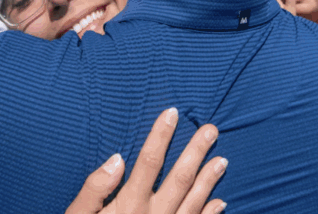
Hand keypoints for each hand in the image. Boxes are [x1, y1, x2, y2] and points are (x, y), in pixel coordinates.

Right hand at [66, 108, 226, 213]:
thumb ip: (95, 188)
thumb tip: (117, 158)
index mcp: (128, 204)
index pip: (148, 162)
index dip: (160, 136)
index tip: (171, 113)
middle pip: (178, 178)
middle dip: (195, 152)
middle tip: (211, 129)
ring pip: (193, 203)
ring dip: (209, 181)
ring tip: (223, 159)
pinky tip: (220, 201)